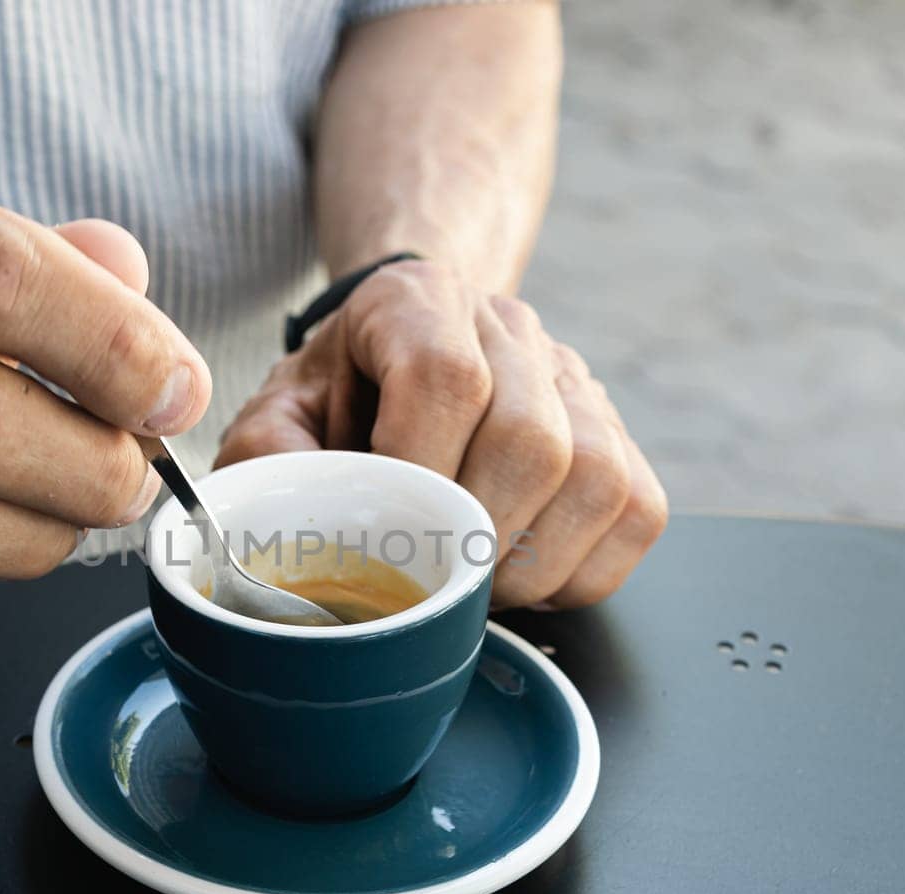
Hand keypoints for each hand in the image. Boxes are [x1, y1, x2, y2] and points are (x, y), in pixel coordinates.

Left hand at [216, 260, 665, 608]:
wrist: (396, 370)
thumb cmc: (334, 407)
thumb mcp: (275, 420)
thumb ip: (266, 462)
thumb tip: (287, 532)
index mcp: (416, 301)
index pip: (447, 379)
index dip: (420, 468)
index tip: (388, 522)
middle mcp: (511, 328)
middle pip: (534, 440)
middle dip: (477, 533)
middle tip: (432, 573)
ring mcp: (577, 382)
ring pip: (599, 478)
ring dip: (533, 561)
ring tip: (475, 581)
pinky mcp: (624, 438)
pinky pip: (637, 512)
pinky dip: (582, 570)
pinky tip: (524, 573)